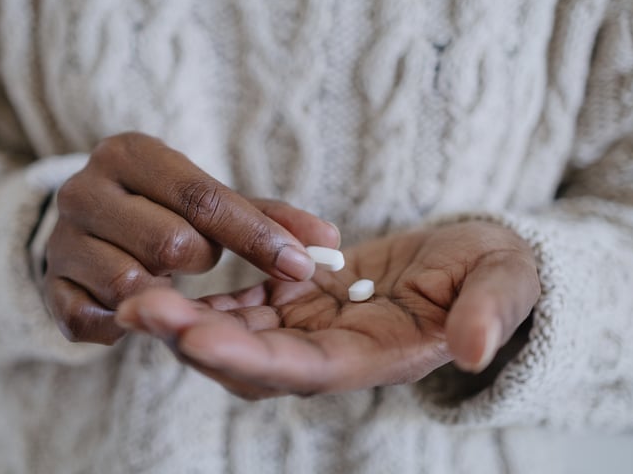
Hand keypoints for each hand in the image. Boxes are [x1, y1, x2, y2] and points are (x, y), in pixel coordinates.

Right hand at [43, 132, 339, 344]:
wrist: (88, 226)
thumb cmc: (161, 209)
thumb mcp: (208, 200)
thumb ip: (266, 217)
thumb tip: (329, 242)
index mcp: (129, 153)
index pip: (203, 198)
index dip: (257, 236)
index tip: (304, 266)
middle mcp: (84, 189)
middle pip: (172, 243)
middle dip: (202, 260)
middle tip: (198, 257)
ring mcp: (60, 240)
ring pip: (133, 286)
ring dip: (165, 292)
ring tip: (164, 276)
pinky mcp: (49, 287)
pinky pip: (94, 322)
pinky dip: (124, 324)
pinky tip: (136, 307)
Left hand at [115, 221, 539, 398]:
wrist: (474, 262)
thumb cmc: (495, 273)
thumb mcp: (504, 283)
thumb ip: (489, 315)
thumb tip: (474, 351)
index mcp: (378, 358)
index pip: (305, 371)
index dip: (249, 358)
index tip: (194, 338)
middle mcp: (334, 356)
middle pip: (251, 360)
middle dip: (191, 338)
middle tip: (133, 308)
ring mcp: (312, 331)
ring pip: (236, 335)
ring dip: (183, 318)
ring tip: (129, 293)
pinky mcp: (300, 303)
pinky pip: (244, 307)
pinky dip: (206, 298)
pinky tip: (165, 279)